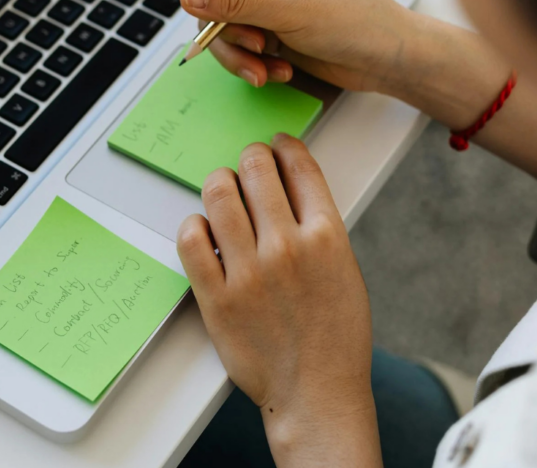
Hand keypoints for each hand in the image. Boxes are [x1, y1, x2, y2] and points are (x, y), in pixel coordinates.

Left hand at [176, 135, 380, 466]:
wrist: (316, 392)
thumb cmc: (335, 335)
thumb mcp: (345, 270)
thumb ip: (319, 228)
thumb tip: (289, 190)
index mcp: (328, 236)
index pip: (299, 166)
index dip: (284, 146)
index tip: (276, 144)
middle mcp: (287, 247)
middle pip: (255, 169)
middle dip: (250, 158)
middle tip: (246, 165)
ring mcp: (249, 271)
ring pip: (219, 195)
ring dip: (218, 183)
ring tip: (221, 190)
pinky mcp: (217, 297)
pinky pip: (191, 239)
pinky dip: (194, 225)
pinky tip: (203, 229)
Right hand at [181, 0, 411, 91]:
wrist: (387, 58)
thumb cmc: (355, 20)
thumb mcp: (290, 8)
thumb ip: (235, 0)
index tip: (208, 8)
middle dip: (222, 27)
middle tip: (252, 45)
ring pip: (215, 24)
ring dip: (235, 53)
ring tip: (264, 68)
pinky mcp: (264, 28)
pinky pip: (233, 45)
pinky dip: (249, 63)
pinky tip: (276, 70)